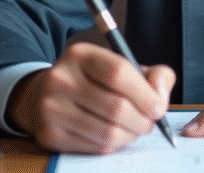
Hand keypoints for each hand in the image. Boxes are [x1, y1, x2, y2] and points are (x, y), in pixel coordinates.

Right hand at [6, 42, 175, 153]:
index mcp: (81, 55)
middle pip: (116, 108)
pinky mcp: (50, 135)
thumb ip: (153, 75)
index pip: (119, 73)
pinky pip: (96, 147)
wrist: (44, 95)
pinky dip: (114, 145)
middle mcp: (61, 79)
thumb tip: (160, 97)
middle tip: (149, 123)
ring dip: (131, 136)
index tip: (158, 107)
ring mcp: (51, 108)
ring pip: (108, 133)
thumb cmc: (95, 81)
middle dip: (142, 121)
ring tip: (134, 129)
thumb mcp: (122, 66)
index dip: (145, 94)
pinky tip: (114, 135)